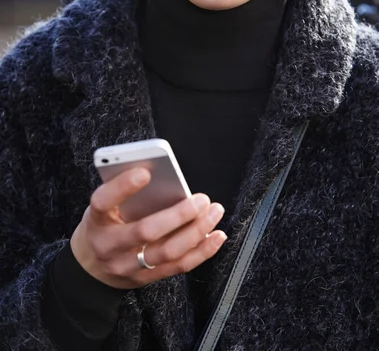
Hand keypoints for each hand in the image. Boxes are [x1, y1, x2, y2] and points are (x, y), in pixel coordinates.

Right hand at [70, 167, 226, 288]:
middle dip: (178, 214)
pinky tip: (216, 235)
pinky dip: (202, 251)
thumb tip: (161, 173)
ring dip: (196, 231)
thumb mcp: (104, 206)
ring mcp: (128, 266)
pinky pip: (178, 266)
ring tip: (213, 212)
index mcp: (96, 219)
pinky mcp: (146, 278)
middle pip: (146, 231)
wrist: (90, 267)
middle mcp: (109, 246)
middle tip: (201, 199)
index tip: (145, 172)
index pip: (104, 201)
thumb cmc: (103, 224)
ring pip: (167, 252)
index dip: (123, 186)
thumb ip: (125, 192)